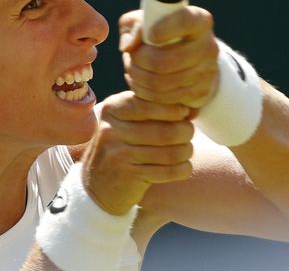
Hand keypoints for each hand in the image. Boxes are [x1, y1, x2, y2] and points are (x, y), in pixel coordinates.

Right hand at [81, 92, 193, 214]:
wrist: (98, 185)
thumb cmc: (122, 147)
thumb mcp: (126, 122)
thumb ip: (152, 110)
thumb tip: (190, 109)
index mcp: (113, 109)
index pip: (151, 103)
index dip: (175, 109)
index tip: (184, 115)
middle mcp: (111, 129)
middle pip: (166, 130)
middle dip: (186, 132)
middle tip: (188, 135)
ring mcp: (118, 154)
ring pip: (170, 152)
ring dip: (186, 152)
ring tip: (185, 151)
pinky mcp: (128, 175)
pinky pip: (169, 171)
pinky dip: (183, 169)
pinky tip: (182, 167)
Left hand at [119, 6, 218, 107]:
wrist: (187, 55)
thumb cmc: (159, 31)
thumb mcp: (144, 20)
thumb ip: (133, 26)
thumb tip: (128, 47)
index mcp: (198, 20)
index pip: (185, 22)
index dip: (164, 29)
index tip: (150, 35)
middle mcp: (208, 46)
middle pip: (164, 61)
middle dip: (138, 61)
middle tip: (131, 58)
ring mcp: (207, 71)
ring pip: (161, 83)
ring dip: (138, 79)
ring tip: (133, 70)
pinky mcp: (201, 92)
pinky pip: (165, 100)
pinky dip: (147, 94)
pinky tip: (142, 84)